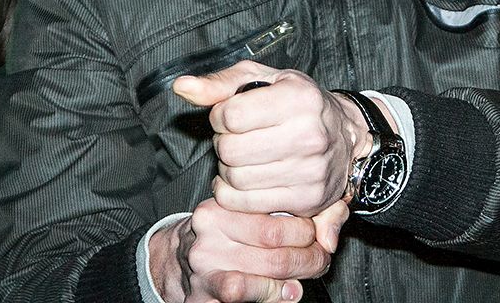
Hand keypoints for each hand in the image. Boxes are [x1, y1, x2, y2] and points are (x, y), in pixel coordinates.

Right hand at [150, 199, 331, 302]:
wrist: (174, 262)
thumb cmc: (218, 237)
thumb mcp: (241, 217)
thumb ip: (282, 218)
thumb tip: (324, 238)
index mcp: (222, 206)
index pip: (277, 216)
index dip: (309, 230)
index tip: (319, 237)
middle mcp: (210, 232)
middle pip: (276, 245)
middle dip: (310, 256)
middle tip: (320, 260)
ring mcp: (204, 264)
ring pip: (266, 272)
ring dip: (297, 278)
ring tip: (304, 277)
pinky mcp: (201, 295)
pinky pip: (244, 293)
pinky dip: (272, 296)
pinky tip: (282, 294)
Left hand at [173, 61, 370, 218]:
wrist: (345, 137)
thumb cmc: (297, 103)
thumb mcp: (262, 80)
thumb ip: (219, 84)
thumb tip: (182, 87)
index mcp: (299, 98)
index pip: (230, 115)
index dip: (220, 115)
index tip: (230, 115)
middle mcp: (309, 135)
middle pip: (230, 150)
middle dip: (223, 143)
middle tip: (236, 138)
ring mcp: (310, 171)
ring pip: (235, 178)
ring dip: (228, 169)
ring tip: (243, 157)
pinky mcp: (306, 200)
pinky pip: (245, 203)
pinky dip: (233, 193)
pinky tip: (244, 179)